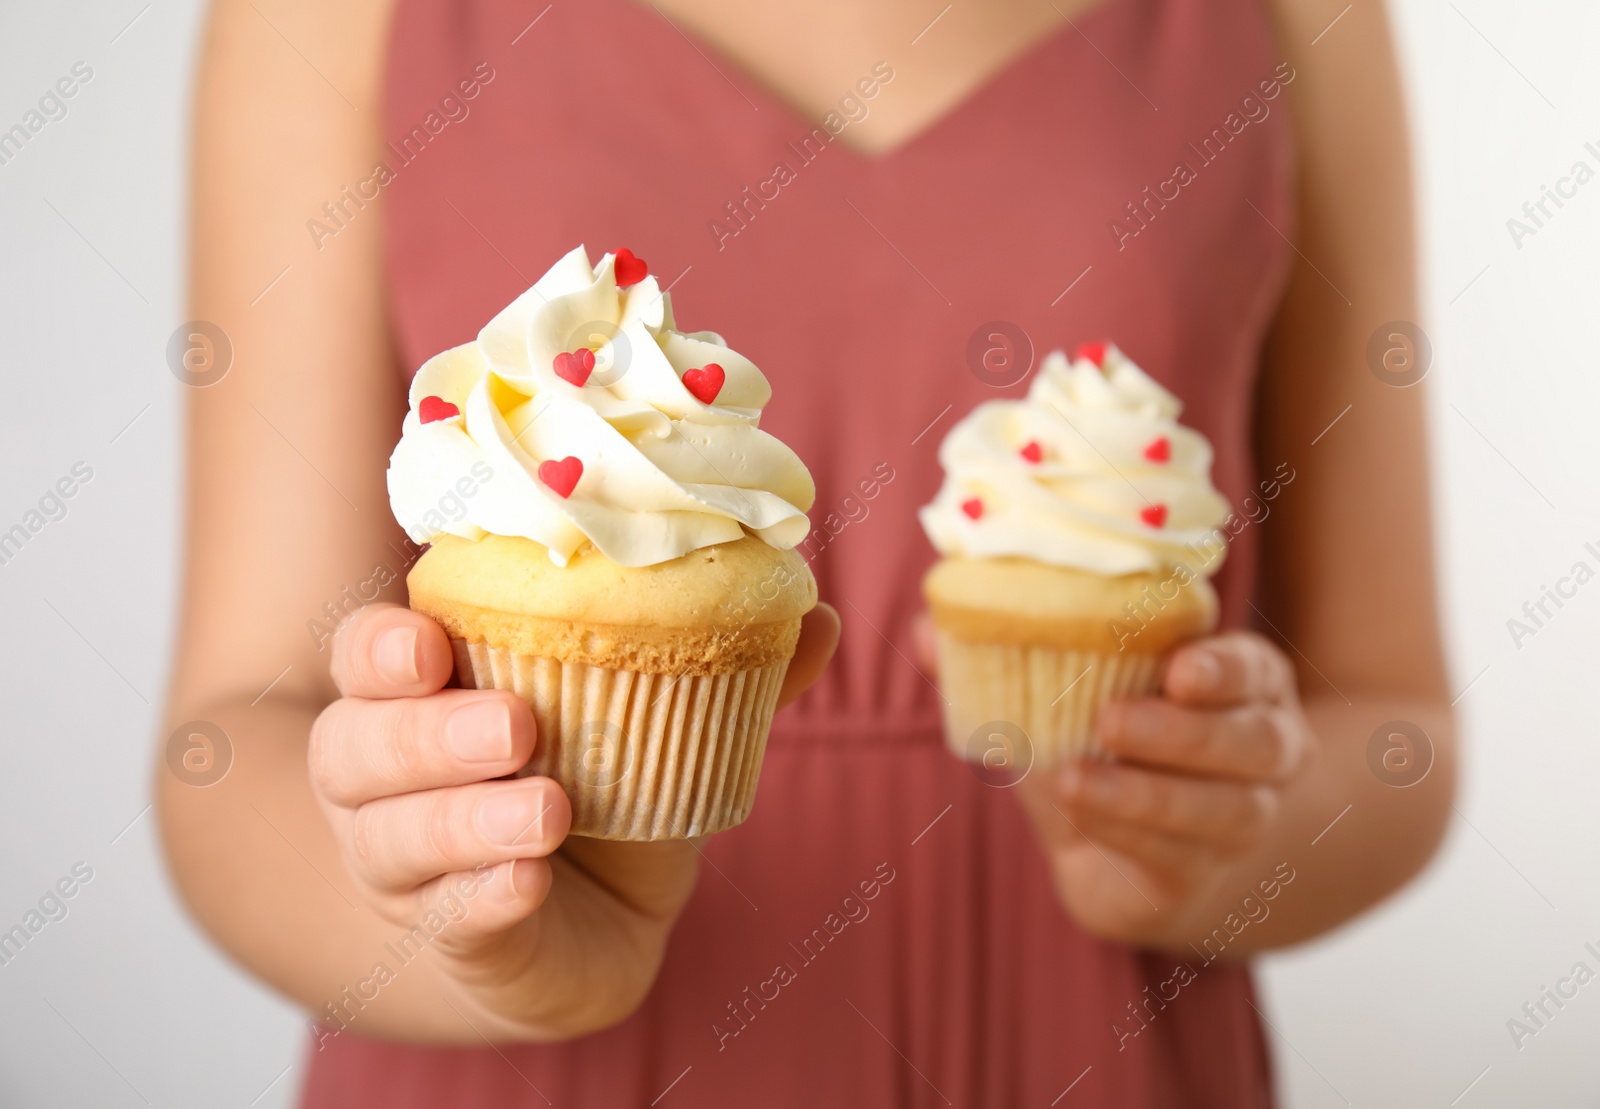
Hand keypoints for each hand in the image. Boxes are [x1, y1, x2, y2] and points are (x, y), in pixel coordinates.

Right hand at [310, 600, 838, 1038]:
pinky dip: (484, 897)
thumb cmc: (602, 783)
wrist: (588, 923)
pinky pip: (447, 917)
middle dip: (425, 733)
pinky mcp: (448, 934)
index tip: (427, 642)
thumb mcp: (657, 715)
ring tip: (546, 810)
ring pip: (391, 838)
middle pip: (355, 745)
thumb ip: (724, 664)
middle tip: (514, 727)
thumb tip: (818, 614)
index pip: (369, 652)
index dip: (380, 646)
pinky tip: (526, 882)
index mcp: (428, 691)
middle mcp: (386, 773)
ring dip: (462, 821)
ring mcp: (405, 862)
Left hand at [913, 615, 1312, 947]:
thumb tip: (927, 631)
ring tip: (1075, 782)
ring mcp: (1244, 816)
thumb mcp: (1051, 695)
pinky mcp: (1204, 873)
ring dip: (1149, 795)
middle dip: (1184, 732)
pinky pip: (1180, 856)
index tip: (1178, 667)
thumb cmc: (1092, 746)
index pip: (1252, 668)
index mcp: (1237, 681)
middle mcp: (1261, 746)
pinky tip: (1080, 814)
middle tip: (1108, 721)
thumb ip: (994, 658)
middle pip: (1255, 740)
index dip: (1223, 668)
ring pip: (1228, 809)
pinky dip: (1127, 832)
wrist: (1116, 854)